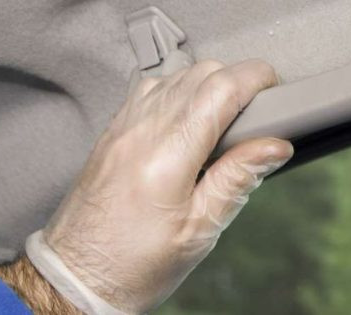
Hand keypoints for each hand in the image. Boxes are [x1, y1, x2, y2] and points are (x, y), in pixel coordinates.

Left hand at [38, 59, 292, 313]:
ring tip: (223, 122)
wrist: (75, 279)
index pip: (221, 87)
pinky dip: (180, 91)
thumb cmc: (131, 265)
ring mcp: (123, 126)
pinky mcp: (113, 130)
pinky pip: (152, 88)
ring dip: (208, 84)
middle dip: (238, 81)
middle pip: (202, 72)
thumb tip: (274, 146)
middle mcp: (142, 131)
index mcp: (167, 156)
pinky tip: (188, 120)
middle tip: (256, 114)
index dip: (256, 79)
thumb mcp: (199, 231)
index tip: (274, 92)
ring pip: (177, 74)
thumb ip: (238, 180)